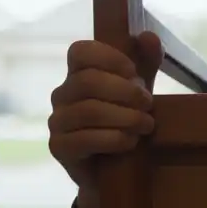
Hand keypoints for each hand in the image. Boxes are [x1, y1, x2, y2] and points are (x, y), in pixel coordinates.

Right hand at [47, 32, 162, 207]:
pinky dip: (115, 139)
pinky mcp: (59, 147)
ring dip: (125, 118)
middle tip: (149, 104)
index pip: (80, 51)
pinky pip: (85, 139)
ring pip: (89, 111)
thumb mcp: (140, 91)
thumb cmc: (125, 122)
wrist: (115, 171)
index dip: (110, 57)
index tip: (135, 73)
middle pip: (87, 81)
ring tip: (146, 126)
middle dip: (125, 92)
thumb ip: (146, 63)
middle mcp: (62, 94)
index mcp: (78, 74)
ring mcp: (57, 121)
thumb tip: (149, 36)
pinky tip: (131, 142)